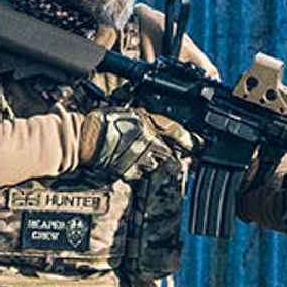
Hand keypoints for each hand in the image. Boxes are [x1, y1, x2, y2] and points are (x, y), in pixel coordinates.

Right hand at [79, 108, 196, 180]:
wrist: (85, 138)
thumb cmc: (104, 121)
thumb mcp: (130, 112)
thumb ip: (148, 119)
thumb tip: (160, 123)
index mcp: (149, 130)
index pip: (177, 135)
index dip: (191, 141)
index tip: (201, 144)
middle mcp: (147, 148)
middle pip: (167, 155)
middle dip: (167, 153)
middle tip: (164, 152)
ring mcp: (137, 162)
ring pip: (153, 165)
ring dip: (150, 161)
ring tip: (137, 153)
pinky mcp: (127, 173)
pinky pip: (138, 173)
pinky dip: (136, 169)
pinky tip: (128, 160)